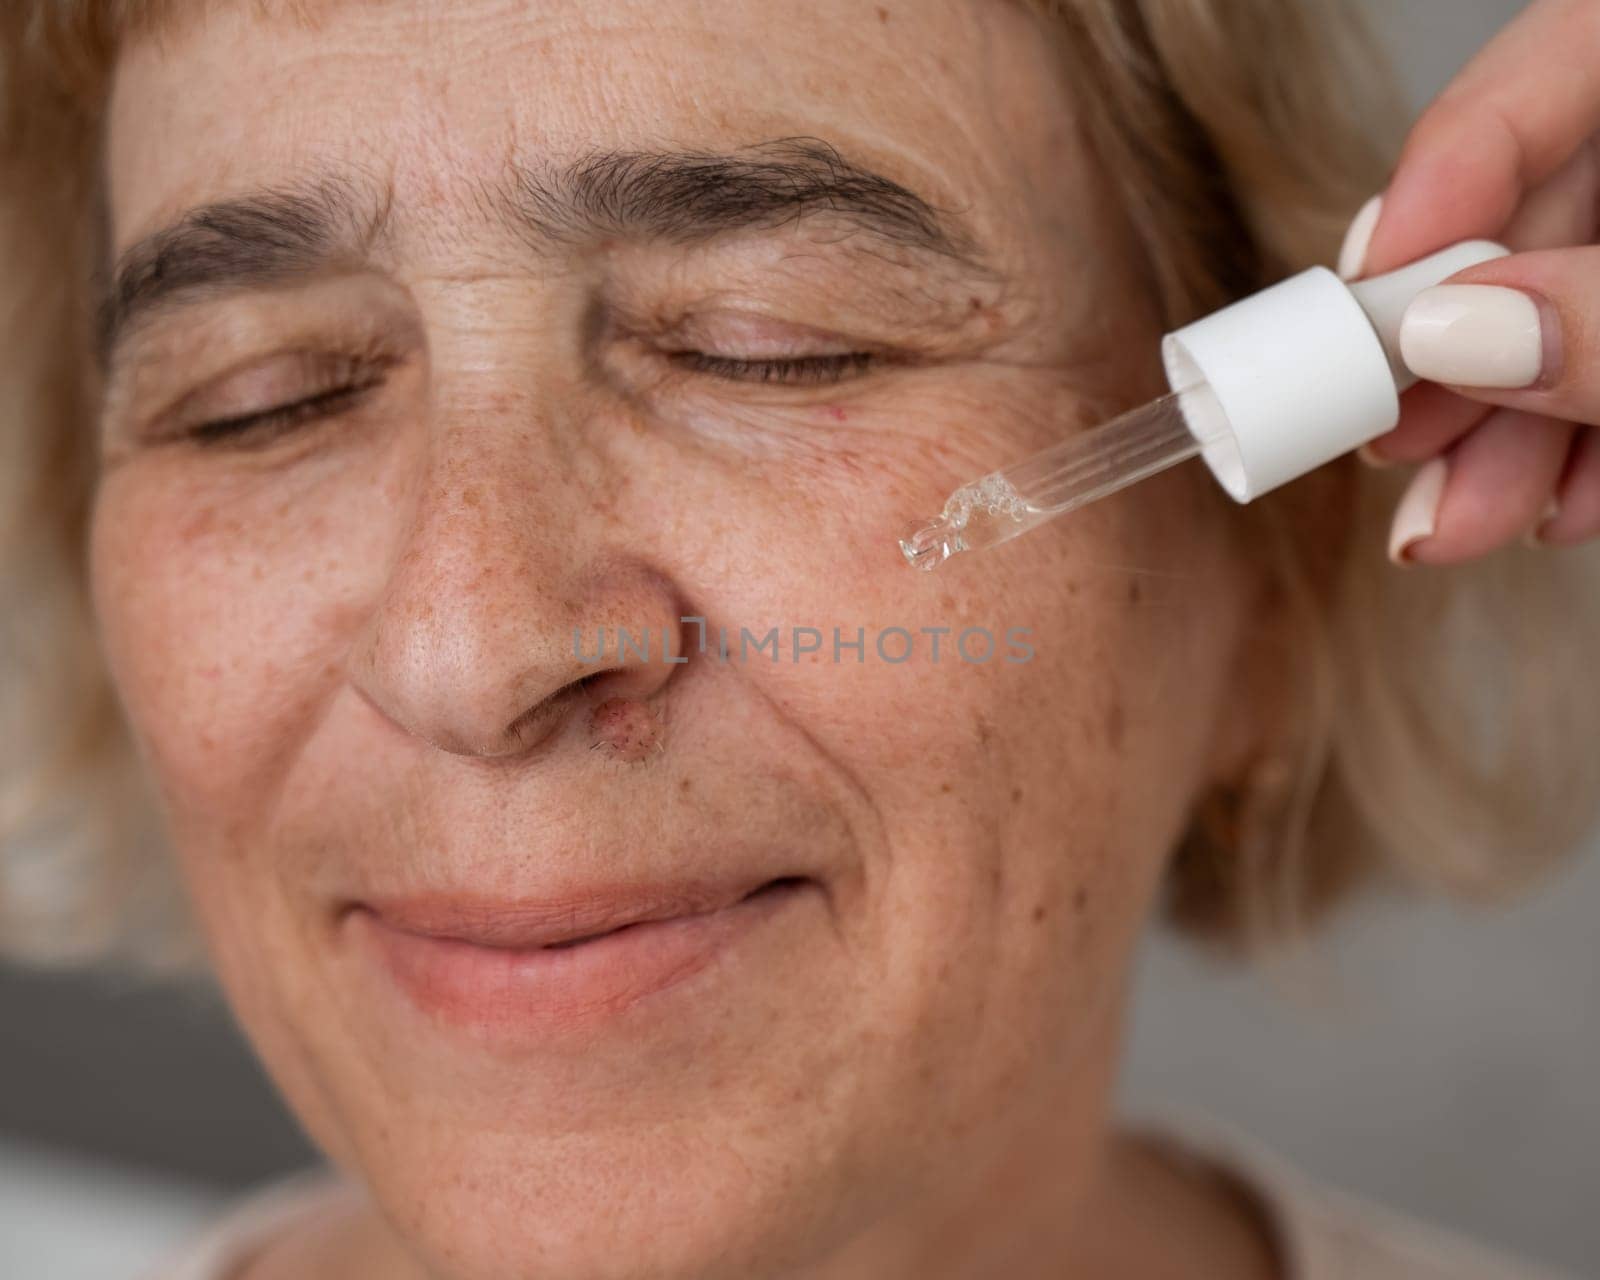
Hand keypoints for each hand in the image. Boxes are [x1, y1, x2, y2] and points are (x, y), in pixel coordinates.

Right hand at [1339, 0, 1599, 563]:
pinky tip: (1557, 512)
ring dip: (1509, 434)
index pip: (1553, 66)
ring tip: (1455, 525)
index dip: (1444, 175)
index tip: (1362, 294)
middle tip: (1387, 447)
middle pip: (1544, 217)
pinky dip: (1591, 444)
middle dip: (1460, 359)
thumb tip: (1451, 336)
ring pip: (1580, 308)